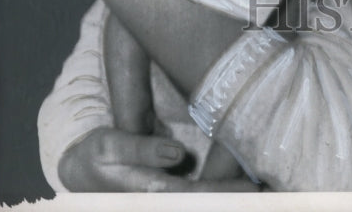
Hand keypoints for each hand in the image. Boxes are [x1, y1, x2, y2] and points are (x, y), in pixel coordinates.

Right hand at [57, 127, 260, 191]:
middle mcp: (162, 201)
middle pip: (205, 203)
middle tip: (270, 191)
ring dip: (228, 196)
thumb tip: (177, 154)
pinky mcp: (168, 196)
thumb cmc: (96, 155)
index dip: (226, 195)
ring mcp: (165, 200)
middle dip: (234, 199)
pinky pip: (197, 197)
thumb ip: (142, 151)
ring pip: (203, 202)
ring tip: (264, 190)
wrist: (81, 171)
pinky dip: (216, 193)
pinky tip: (236, 188)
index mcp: (152, 194)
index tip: (253, 190)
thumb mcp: (110, 146)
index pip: (197, 198)